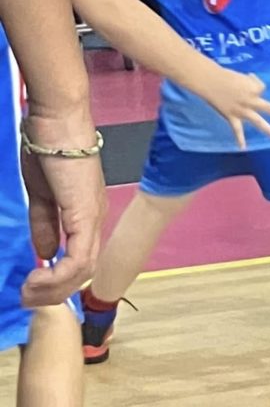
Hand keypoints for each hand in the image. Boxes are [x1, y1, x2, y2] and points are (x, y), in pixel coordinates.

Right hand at [20, 104, 106, 307]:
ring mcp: (93, 215)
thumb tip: (46, 253)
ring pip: (83, 269)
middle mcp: (96, 216)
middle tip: (26, 297)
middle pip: (84, 270)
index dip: (60, 279)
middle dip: (54, 291)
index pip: (81, 257)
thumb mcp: (43, 194)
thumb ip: (46, 223)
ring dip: (54, 288)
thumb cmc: (50, 146)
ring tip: (28, 291)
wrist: (57, 119)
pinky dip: (58, 275)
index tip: (33, 287)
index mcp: (87, 211)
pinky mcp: (86, 213)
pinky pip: (78, 257)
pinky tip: (37, 276)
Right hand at [203, 70, 269, 149]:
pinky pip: (237, 129)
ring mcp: (241, 110)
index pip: (261, 89)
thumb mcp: (241, 77)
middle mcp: (250, 100)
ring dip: (267, 128)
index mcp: (253, 88)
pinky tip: (243, 148)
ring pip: (257, 120)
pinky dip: (239, 139)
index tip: (249, 80)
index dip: (255, 85)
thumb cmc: (225, 76)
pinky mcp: (231, 116)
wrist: (211, 82)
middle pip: (266, 107)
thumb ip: (249, 85)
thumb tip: (253, 88)